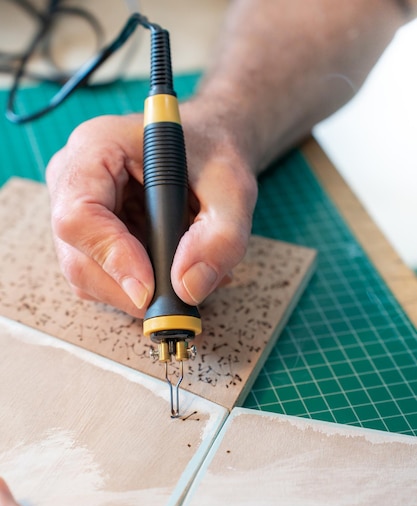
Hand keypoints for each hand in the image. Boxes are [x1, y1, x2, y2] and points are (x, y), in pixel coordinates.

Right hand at [46, 104, 256, 317]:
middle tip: (182, 296)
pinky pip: (102, 280)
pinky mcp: (88, 239)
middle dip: (130, 289)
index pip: (79, 216)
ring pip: (88, 278)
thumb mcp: (233, 188)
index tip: (151, 287)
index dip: (112, 257)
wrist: (207, 146)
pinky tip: (173, 269)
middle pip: (77, 257)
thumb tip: (188, 288)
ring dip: (139, 292)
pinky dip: (140, 288)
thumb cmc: (214, 153)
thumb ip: (221, 237)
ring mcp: (74, 212)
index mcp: (95, 148)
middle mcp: (72, 180)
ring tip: (189, 273)